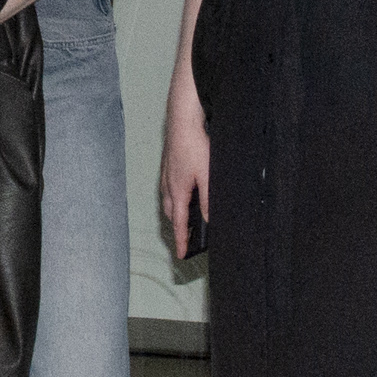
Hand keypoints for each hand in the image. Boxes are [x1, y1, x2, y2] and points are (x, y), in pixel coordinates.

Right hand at [157, 101, 209, 262]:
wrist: (182, 120)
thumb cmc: (193, 145)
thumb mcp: (207, 176)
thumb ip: (208, 199)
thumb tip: (210, 219)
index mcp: (177, 191)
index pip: (180, 224)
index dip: (181, 241)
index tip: (181, 255)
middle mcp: (168, 185)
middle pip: (171, 215)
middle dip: (177, 228)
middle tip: (185, 238)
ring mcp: (166, 174)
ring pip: (169, 201)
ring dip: (175, 213)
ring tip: (185, 219)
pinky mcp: (168, 165)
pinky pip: (168, 189)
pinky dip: (174, 198)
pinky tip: (182, 193)